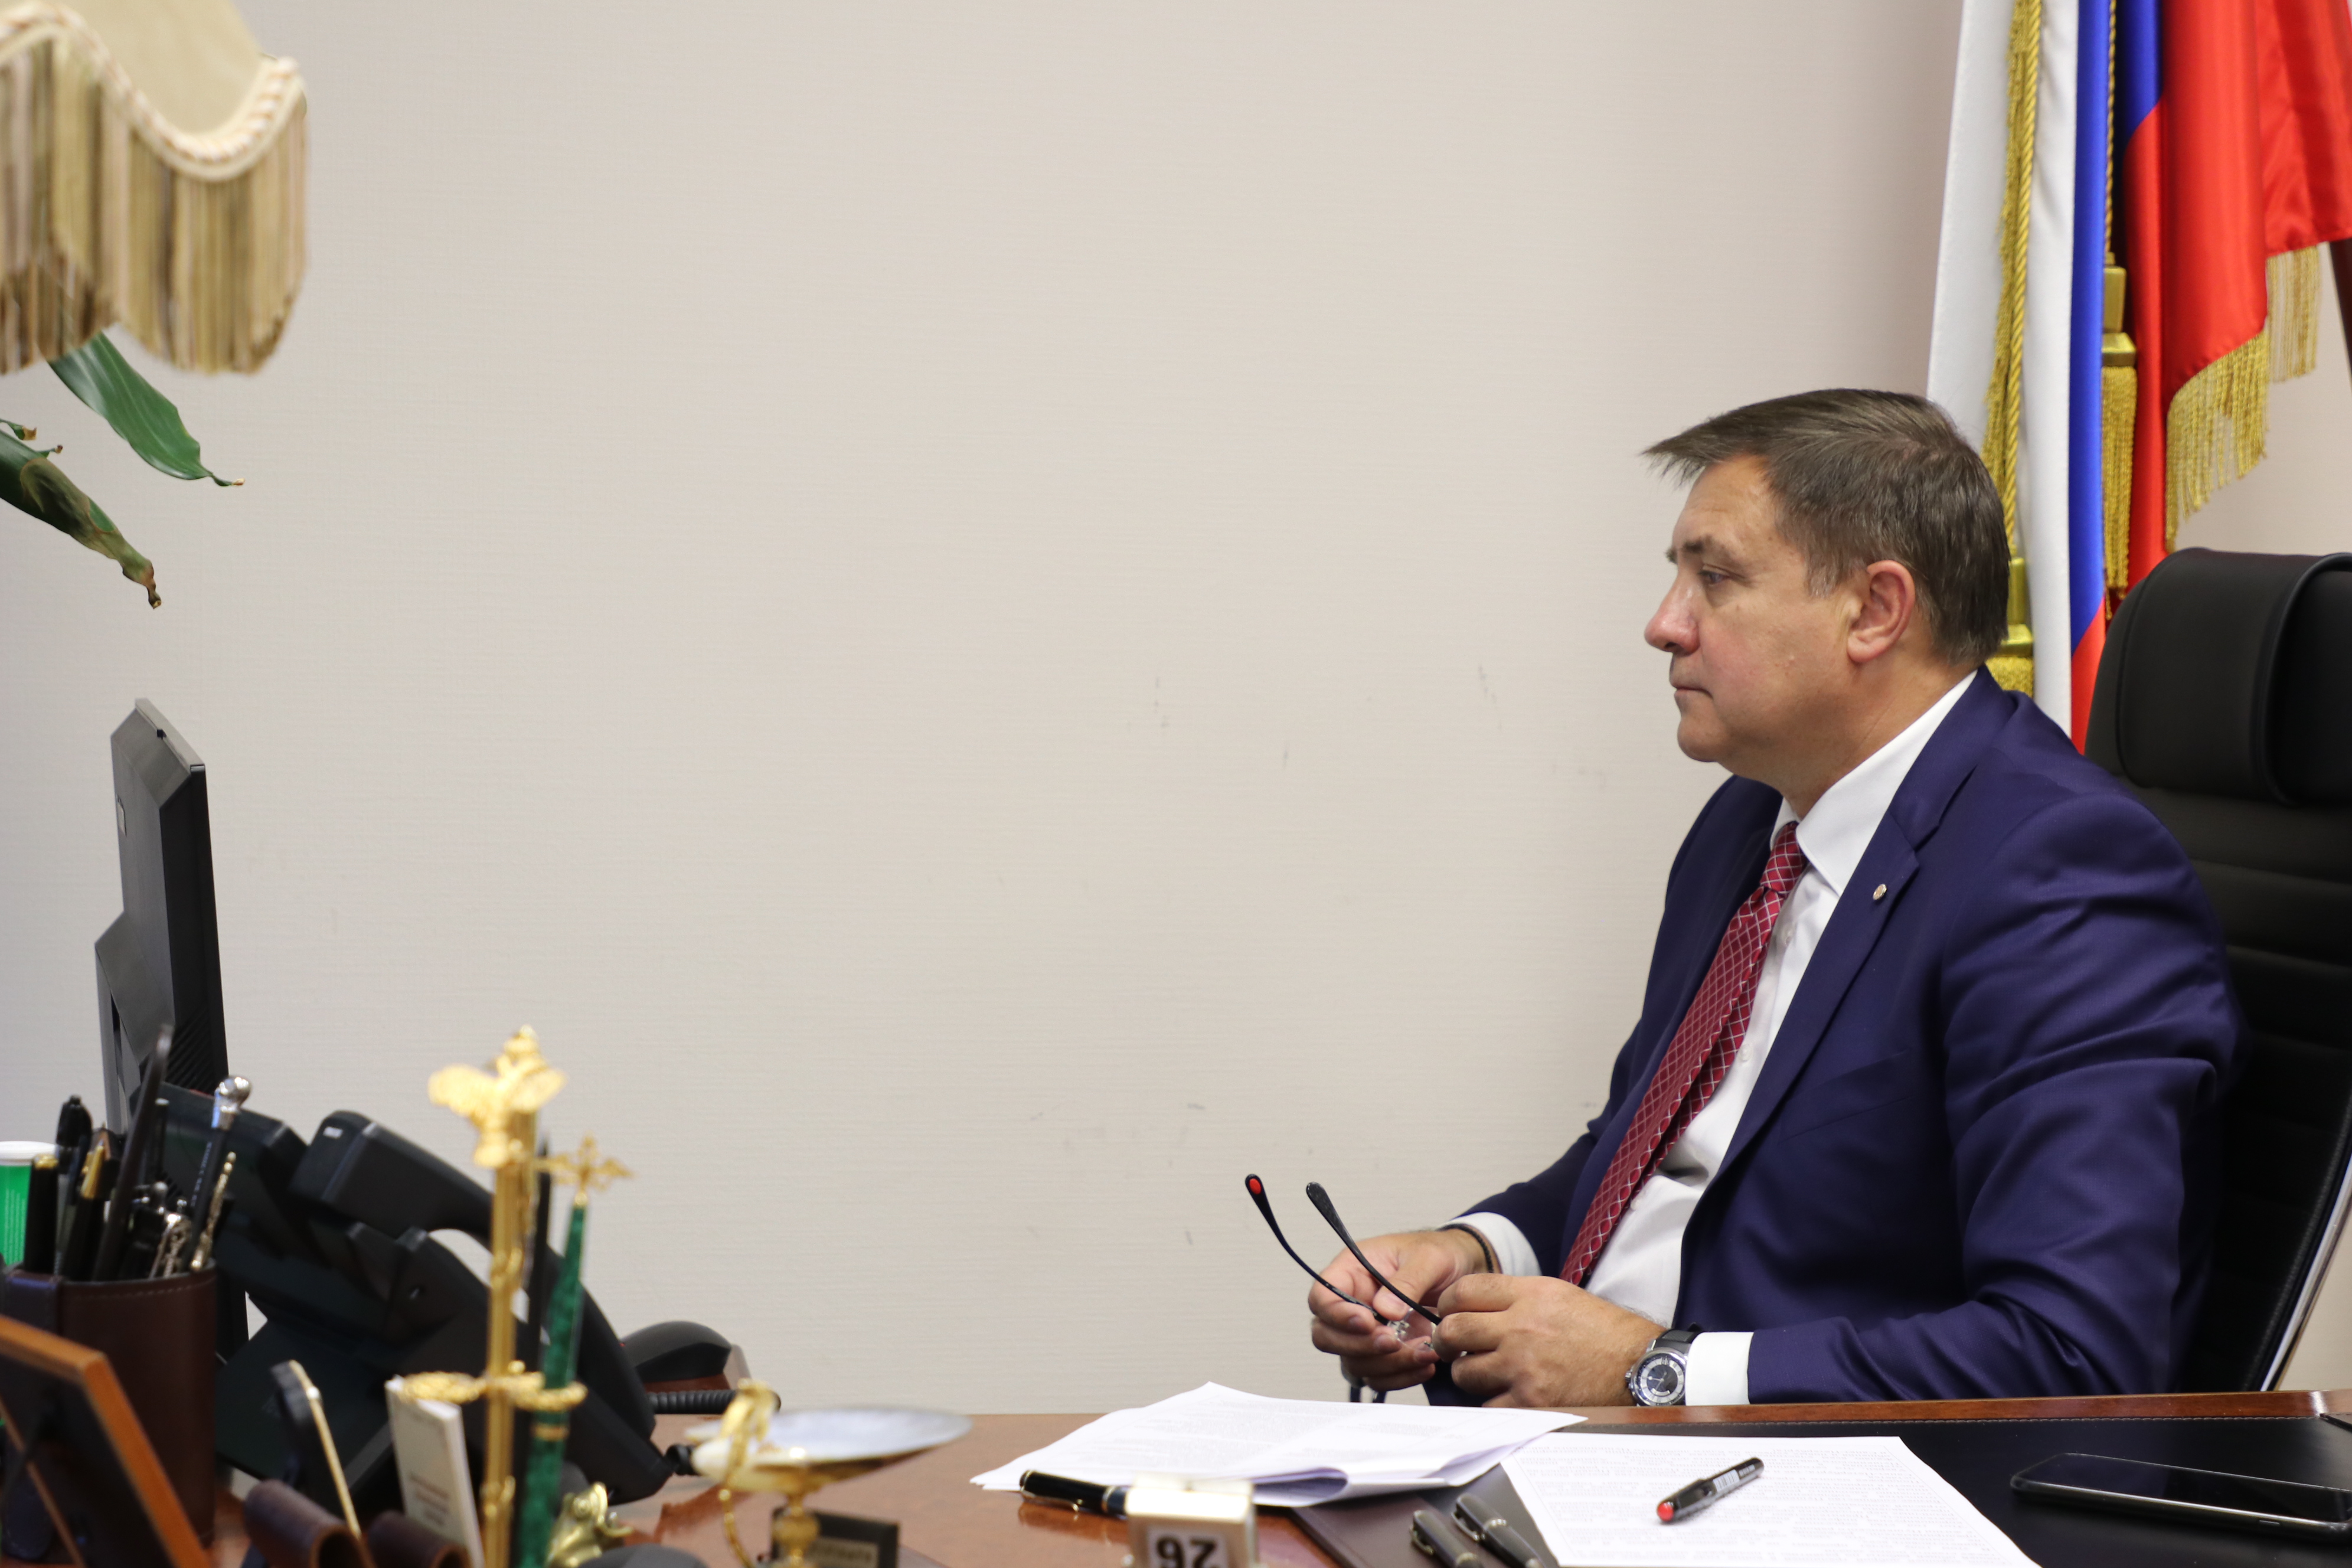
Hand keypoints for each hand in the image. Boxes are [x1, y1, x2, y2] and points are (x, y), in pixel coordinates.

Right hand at [1306, 1229, 1484, 1391]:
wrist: (1463, 1271)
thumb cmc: (1439, 1254)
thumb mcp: (1428, 1257)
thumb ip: (1406, 1281)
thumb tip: (1385, 1310)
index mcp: (1351, 1272)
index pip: (1322, 1298)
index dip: (1337, 1315)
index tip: (1368, 1322)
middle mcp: (1352, 1304)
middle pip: (1327, 1336)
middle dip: (1360, 1346)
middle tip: (1393, 1341)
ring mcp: (1366, 1332)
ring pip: (1354, 1362)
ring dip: (1388, 1365)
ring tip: (1425, 1351)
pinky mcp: (1384, 1353)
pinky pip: (1379, 1376)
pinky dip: (1400, 1377)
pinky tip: (1425, 1364)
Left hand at [1432, 1274, 1660, 1407]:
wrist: (1641, 1368)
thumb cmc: (1604, 1333)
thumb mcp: (1560, 1296)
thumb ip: (1516, 1298)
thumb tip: (1474, 1308)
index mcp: (1530, 1295)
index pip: (1463, 1291)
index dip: (1447, 1304)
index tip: (1448, 1313)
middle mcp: (1522, 1327)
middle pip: (1453, 1330)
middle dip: (1446, 1340)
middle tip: (1451, 1347)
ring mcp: (1523, 1367)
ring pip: (1464, 1371)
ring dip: (1470, 1373)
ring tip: (1488, 1373)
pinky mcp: (1531, 1402)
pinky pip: (1488, 1405)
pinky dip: (1494, 1403)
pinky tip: (1511, 1395)